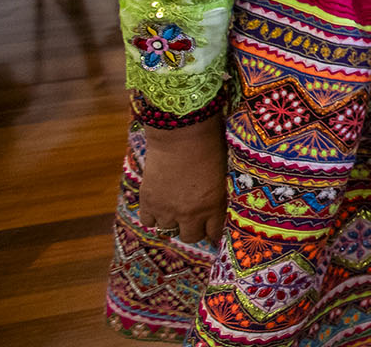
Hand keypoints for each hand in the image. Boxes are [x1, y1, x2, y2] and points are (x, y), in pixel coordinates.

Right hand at [136, 117, 227, 243]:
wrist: (181, 133)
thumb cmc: (210, 145)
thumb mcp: (223, 174)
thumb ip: (218, 194)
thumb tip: (218, 206)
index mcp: (213, 205)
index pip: (214, 233)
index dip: (213, 233)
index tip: (212, 232)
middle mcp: (190, 213)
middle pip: (191, 237)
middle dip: (193, 229)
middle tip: (193, 221)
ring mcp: (166, 209)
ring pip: (168, 231)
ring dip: (172, 222)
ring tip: (174, 211)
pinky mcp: (148, 201)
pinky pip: (148, 222)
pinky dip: (152, 217)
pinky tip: (158, 207)